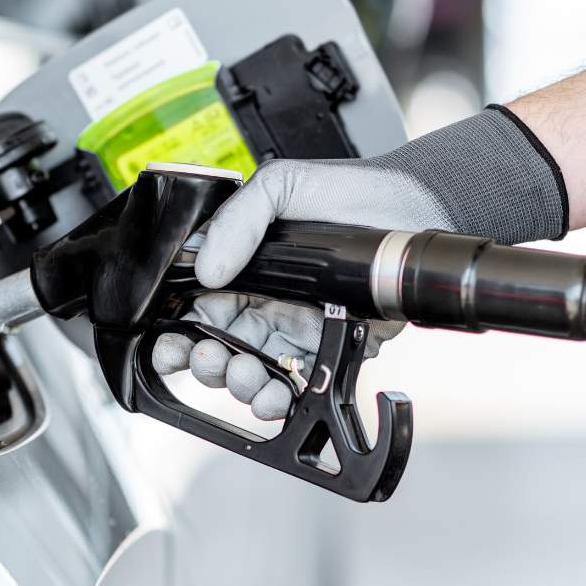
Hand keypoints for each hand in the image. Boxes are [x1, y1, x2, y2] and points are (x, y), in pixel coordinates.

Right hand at [150, 109, 567, 417]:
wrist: (414, 211)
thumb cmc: (350, 193)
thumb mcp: (283, 185)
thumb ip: (238, 218)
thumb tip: (205, 267)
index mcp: (242, 271)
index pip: (194, 308)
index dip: (176, 333)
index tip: (170, 345)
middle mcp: (262, 307)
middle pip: (217, 350)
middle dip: (206, 364)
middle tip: (211, 358)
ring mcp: (294, 333)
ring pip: (251, 375)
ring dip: (240, 386)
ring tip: (246, 375)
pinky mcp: (329, 352)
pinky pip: (297, 386)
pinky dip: (281, 400)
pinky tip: (277, 396)